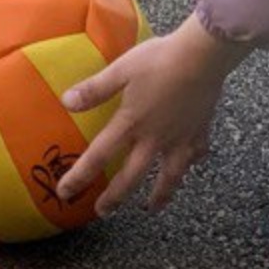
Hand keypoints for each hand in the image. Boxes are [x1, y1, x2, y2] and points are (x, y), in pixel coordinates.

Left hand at [57, 16, 250, 216]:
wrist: (202, 56)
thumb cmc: (159, 60)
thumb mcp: (121, 70)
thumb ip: (95, 89)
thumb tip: (66, 102)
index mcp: (131, 124)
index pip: (99, 156)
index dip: (80, 176)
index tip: (66, 192)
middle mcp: (154, 139)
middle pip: (132, 176)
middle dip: (115, 197)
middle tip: (103, 212)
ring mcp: (179, 139)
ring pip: (169, 176)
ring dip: (159, 194)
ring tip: (151, 208)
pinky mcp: (200, 131)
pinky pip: (195, 154)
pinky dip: (191, 163)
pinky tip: (191, 165)